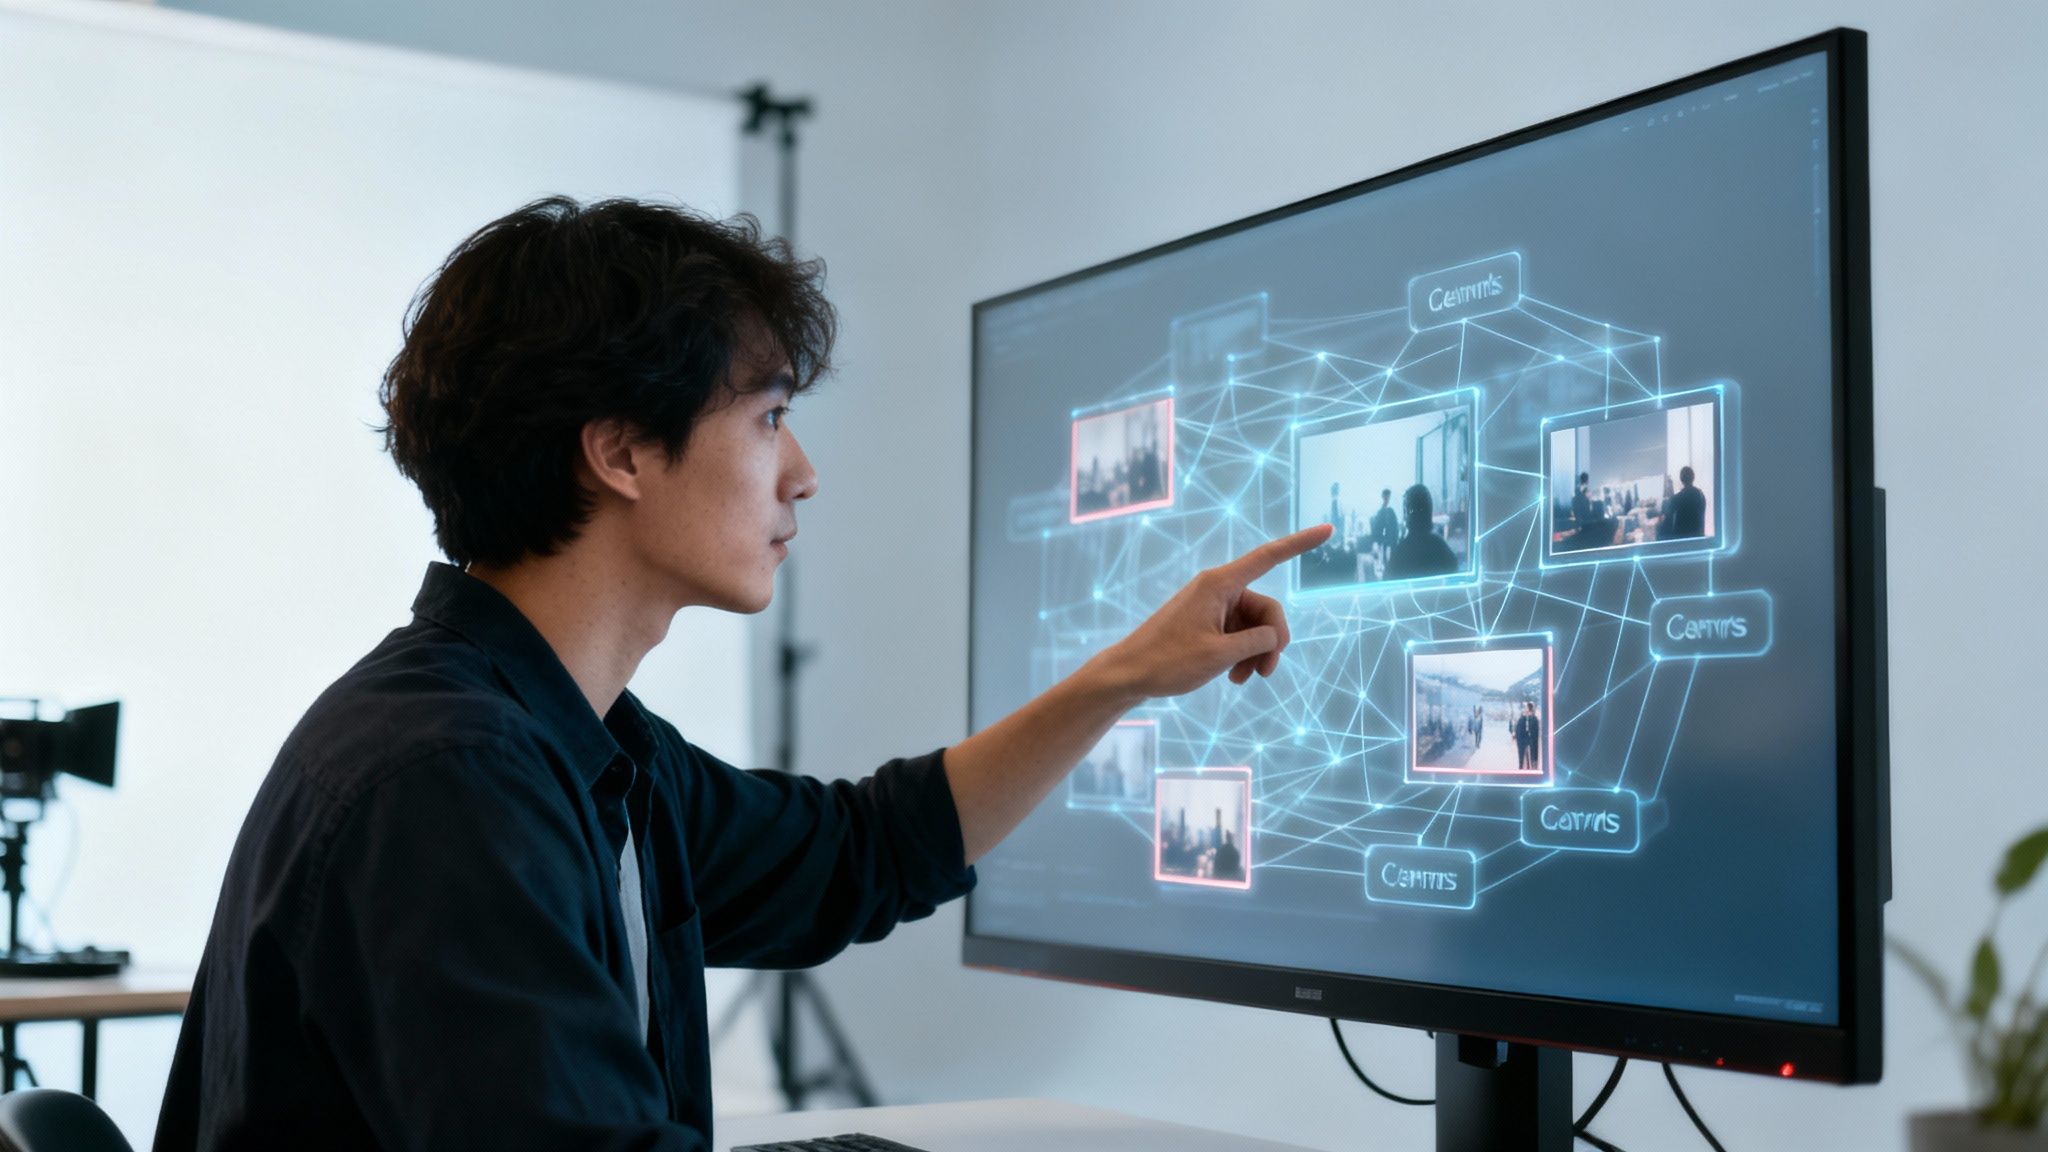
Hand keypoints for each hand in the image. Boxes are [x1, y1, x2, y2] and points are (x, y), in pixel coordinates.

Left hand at [1089, 524, 1332, 699]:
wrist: (1128, 675)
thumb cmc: (1167, 661)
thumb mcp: (1220, 655)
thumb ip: (1257, 640)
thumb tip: (1274, 634)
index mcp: (1219, 584)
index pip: (1269, 557)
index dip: (1300, 544)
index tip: (1328, 531)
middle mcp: (1218, 589)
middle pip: (1267, 608)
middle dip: (1272, 641)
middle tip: (1265, 672)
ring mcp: (1213, 606)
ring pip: (1255, 626)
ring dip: (1256, 654)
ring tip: (1242, 680)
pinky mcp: (1208, 622)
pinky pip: (1239, 634)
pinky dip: (1242, 655)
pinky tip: (1233, 677)